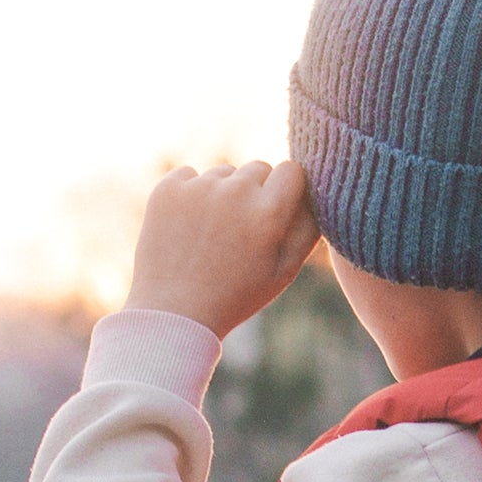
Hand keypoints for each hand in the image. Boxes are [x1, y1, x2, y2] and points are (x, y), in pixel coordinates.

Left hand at [123, 159, 320, 336]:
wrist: (175, 313)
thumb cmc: (236, 295)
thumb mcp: (284, 271)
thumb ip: (307, 227)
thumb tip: (313, 191)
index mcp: (269, 213)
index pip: (292, 170)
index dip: (287, 190)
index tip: (277, 210)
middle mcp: (235, 192)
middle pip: (258, 168)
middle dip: (256, 192)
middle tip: (242, 231)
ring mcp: (199, 187)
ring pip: (224, 173)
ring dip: (224, 193)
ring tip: (213, 235)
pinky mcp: (168, 189)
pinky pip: (189, 175)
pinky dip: (190, 195)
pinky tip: (189, 228)